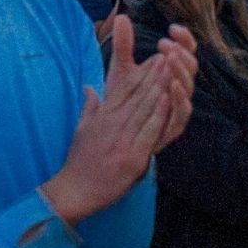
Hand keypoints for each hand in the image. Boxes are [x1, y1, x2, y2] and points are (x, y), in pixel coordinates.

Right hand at [41, 16, 197, 224]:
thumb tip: (89, 88)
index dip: (142, 73)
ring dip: (160, 88)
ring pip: (145, 108)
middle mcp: (113, 124)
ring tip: (172, 70)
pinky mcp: (132, 157)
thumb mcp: (81, 129)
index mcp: (103, 117)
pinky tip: (168, 100)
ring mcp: (123, 140)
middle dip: (155, 74)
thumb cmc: (79, 162)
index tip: (155, 59)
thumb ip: (89, 107)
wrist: (75, 190)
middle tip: (169, 57)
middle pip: (138, 95)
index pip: (125, 89)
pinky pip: (149, 131)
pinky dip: (159, 114)